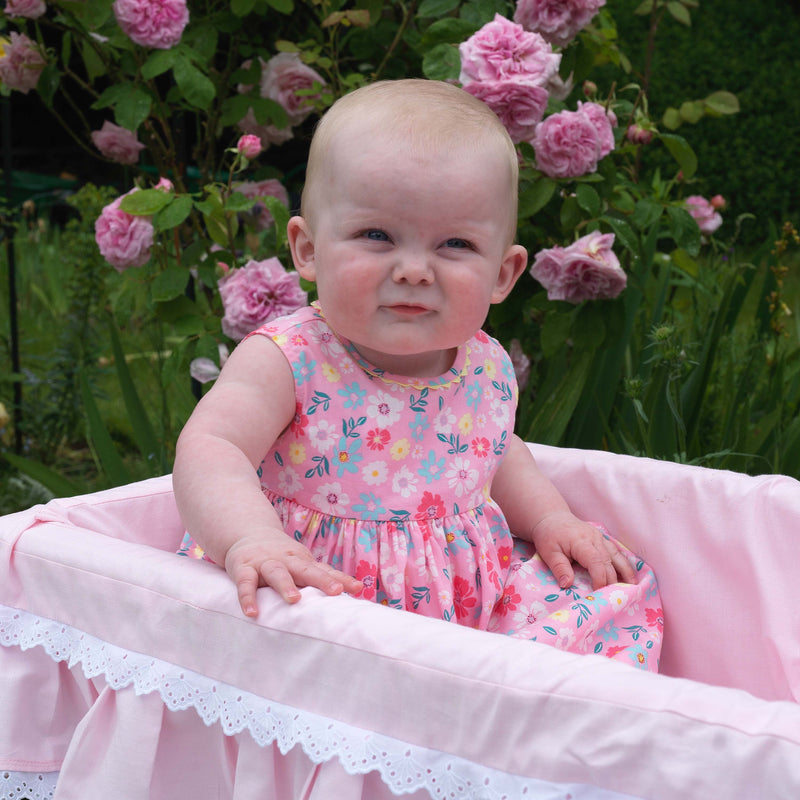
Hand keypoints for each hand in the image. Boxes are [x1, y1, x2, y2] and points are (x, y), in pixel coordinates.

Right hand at [224, 532, 362, 616]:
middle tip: (336, 592)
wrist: (248, 532)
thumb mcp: (301, 563)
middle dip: (321, 580)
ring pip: (277, 573)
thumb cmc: (282, 556)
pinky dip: (247, 597)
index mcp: (302, 561)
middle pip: (306, 569)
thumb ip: (321, 577)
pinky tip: (252, 612)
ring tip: (294, 600)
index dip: (340, 578)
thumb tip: (355, 592)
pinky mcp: (243, 568)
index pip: (324, 570)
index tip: (357, 588)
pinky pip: (246, 583)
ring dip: (286, 585)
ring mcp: (265, 563)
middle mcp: (286, 560)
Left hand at [530, 511, 636, 589]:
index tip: (599, 593)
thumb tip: (567, 585)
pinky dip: (623, 563)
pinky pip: (615, 551)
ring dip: (625, 571)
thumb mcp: (549, 552)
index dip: (600, 579)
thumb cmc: (549, 535)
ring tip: (633, 586)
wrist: (552, 517)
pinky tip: (629, 574)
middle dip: (613, 580)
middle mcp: (595, 539)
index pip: (596, 562)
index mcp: (582, 542)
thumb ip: (559, 568)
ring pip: (616, 555)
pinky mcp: (602, 539)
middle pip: (608, 562)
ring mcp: (600, 538)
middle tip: (617, 599)